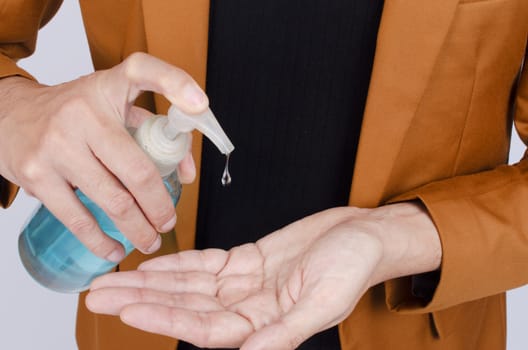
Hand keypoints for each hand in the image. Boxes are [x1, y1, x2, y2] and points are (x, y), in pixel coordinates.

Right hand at [0, 52, 205, 260]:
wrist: (9, 114)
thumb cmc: (74, 111)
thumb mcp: (113, 106)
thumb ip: (154, 130)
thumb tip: (186, 174)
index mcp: (107, 88)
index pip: (143, 71)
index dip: (176, 84)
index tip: (201, 105)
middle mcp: (82, 114)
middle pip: (136, 169)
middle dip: (159, 205)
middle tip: (168, 222)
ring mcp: (57, 146)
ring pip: (112, 200)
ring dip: (137, 229)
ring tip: (150, 240)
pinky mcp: (37, 175)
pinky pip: (76, 218)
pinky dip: (100, 241)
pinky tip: (115, 251)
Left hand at [86, 203, 441, 348]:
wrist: (365, 235)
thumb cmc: (353, 266)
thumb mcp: (323, 300)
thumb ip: (283, 332)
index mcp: (265, 325)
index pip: (203, 327)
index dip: (164, 317)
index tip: (128, 307)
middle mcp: (249, 308)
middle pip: (185, 306)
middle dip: (142, 300)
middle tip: (99, 295)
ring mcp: (246, 284)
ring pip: (188, 285)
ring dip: (151, 281)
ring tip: (113, 280)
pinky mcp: (247, 260)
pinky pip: (206, 264)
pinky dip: (177, 264)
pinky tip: (152, 265)